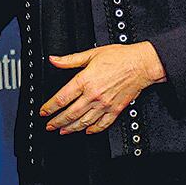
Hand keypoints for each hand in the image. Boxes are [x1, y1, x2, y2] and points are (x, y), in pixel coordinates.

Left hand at [40, 42, 165, 134]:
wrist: (141, 64)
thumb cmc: (119, 57)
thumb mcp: (91, 54)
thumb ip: (69, 60)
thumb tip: (53, 60)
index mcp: (85, 80)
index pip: (62, 98)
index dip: (49, 107)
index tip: (43, 111)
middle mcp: (93, 95)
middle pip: (70, 113)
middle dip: (57, 121)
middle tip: (49, 125)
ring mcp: (105, 104)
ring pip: (84, 121)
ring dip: (71, 128)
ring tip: (63, 131)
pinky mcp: (116, 109)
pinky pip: (103, 124)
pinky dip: (93, 129)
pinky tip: (87, 131)